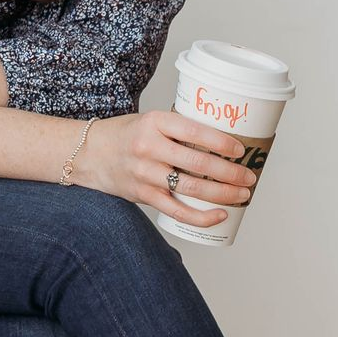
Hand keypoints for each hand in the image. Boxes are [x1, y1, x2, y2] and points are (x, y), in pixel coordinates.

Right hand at [76, 111, 254, 226]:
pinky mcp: (141, 194)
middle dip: (230, 172)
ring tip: (242, 194)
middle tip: (249, 176)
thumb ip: (180, 130)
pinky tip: (219, 214)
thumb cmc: (126, 136)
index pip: (194, 131)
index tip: (241, 150)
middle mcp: (148, 148)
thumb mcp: (150, 121)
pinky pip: (175, 210)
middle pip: (197, 163)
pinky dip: (200, 215)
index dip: (222, 142)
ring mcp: (144, 173)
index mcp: (154, 123)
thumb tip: (225, 142)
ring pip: (191, 188)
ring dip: (222, 193)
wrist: (88, 153)